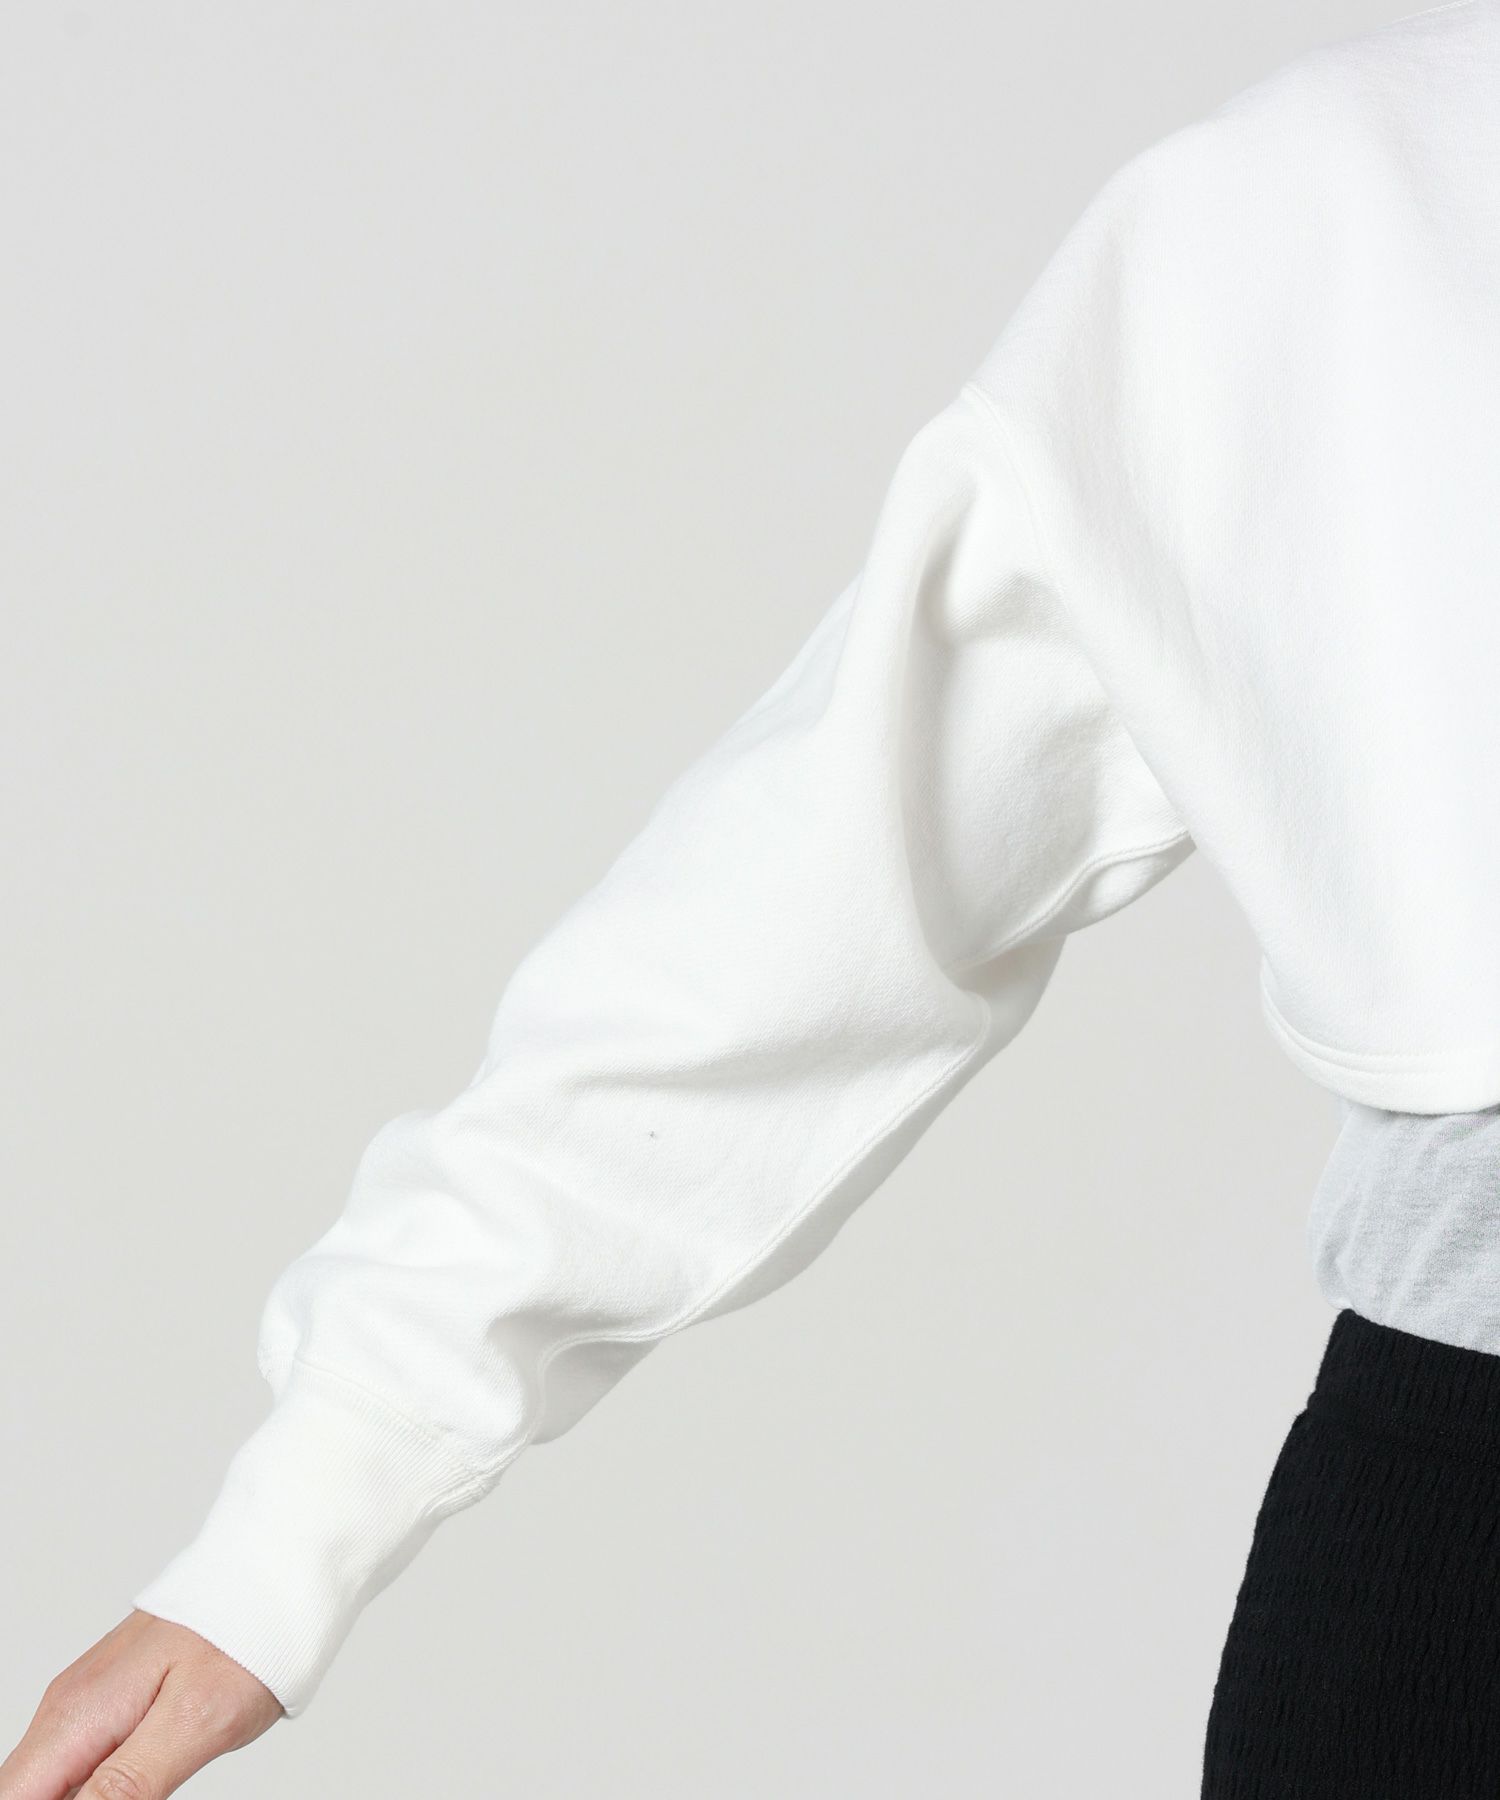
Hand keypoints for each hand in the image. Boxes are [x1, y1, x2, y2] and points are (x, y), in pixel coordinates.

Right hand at [0, 1610, 282, 1799]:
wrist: (273, 1576)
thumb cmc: (245, 1640)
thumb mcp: (193, 1724)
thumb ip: (125, 1785)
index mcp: (76, 1718)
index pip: (15, 1799)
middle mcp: (68, 1709)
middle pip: (26, 1792)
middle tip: (143, 1793)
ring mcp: (87, 1704)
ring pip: (50, 1781)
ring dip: (82, 1797)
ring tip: (150, 1788)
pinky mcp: (112, 1703)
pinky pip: (80, 1762)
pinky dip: (98, 1786)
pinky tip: (142, 1782)